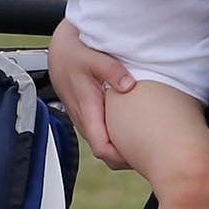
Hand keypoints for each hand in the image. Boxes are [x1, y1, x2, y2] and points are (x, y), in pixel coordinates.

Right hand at [47, 20, 135, 169]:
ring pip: (101, 143)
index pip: (101, 147)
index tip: (139, 158)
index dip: (119, 157)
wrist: (60, 50)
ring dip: (118, 148)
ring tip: (143, 147)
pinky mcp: (86, 114)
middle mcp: (83, 118)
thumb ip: (111, 70)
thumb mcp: (93, 56)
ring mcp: (84, 118)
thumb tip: (128, 85)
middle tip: (149, 157)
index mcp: (86, 109)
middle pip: (103, 151)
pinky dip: (114, 137)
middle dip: (123, 157)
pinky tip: (130, 131)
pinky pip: (100, 133)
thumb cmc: (74, 53)